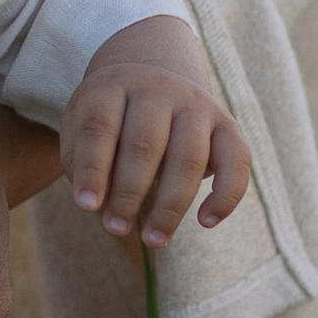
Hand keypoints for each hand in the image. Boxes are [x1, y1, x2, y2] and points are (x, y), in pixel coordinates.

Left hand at [62, 15, 249, 248]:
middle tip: (116, 229)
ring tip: (152, 239)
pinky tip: (205, 222)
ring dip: (170, 205)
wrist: (153, 77)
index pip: (99, 127)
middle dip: (129, 193)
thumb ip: (82, 164)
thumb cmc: (110, 119)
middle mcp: (158, 89)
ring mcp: (196, 104)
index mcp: (112, 85)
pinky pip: (237, 161)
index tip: (86, 208)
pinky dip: (226, 195)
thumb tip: (101, 208)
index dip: (92, 169)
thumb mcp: (81, 128)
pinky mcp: (227, 124)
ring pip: (189, 157)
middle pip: (145, 143)